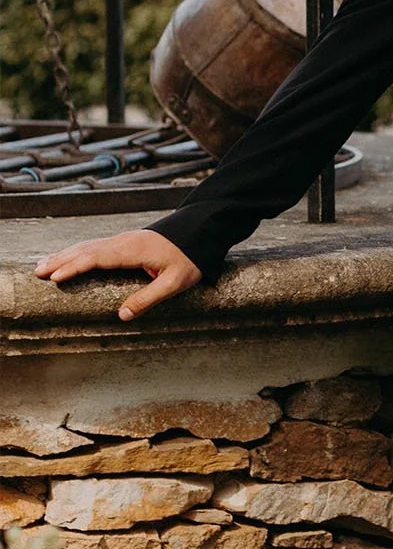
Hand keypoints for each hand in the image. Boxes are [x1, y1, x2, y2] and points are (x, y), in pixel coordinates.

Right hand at [34, 230, 202, 322]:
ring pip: (86, 246)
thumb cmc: (189, 258)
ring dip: (64, 255)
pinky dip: (76, 252)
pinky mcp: (125, 241)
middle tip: (37, 272)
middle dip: (59, 261)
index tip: (54, 277)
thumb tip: (122, 316)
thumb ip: (148, 299)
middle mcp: (122, 242)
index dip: (73, 267)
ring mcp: (122, 239)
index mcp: (131, 251)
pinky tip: (68, 256)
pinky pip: (94, 246)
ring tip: (43, 265)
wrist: (200, 232)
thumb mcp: (174, 283)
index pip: (95, 258)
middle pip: (84, 250)